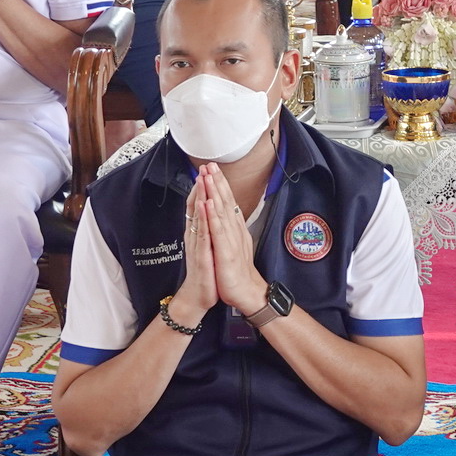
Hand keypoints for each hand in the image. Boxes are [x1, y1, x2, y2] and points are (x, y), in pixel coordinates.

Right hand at [174, 172, 219, 317]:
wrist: (199, 294)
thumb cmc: (205, 270)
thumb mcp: (208, 244)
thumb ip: (207, 227)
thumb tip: (210, 211)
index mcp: (198, 231)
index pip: (199, 205)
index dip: (203, 187)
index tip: (208, 170)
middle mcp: (195, 235)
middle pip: (196, 206)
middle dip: (201, 186)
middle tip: (204, 167)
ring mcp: (196, 244)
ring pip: (198, 216)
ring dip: (200, 197)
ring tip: (203, 180)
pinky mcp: (200, 255)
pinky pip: (202, 234)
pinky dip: (203, 219)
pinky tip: (203, 207)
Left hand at [199, 163, 269, 313]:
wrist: (246, 292)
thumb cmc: (236, 271)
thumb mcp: (232, 245)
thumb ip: (229, 229)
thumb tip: (225, 215)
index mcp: (234, 229)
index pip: (227, 202)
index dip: (220, 184)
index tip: (214, 169)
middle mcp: (234, 231)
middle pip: (226, 202)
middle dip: (217, 182)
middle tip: (211, 164)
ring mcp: (231, 240)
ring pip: (222, 211)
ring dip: (215, 192)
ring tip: (208, 176)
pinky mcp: (226, 252)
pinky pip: (218, 231)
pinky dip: (213, 215)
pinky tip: (209, 203)